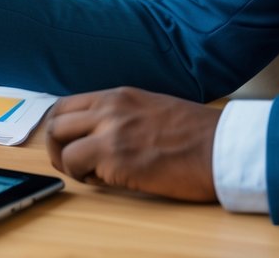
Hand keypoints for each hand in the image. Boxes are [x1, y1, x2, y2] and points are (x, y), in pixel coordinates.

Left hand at [45, 87, 220, 201]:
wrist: (224, 149)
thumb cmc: (196, 135)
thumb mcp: (150, 107)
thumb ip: (120, 113)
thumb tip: (94, 132)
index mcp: (118, 96)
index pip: (66, 105)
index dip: (60, 128)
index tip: (66, 143)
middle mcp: (109, 109)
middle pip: (55, 124)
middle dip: (56, 147)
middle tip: (72, 163)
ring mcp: (111, 132)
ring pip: (60, 146)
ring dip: (68, 164)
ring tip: (90, 174)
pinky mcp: (116, 158)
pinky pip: (78, 167)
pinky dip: (85, 178)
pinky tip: (108, 181)